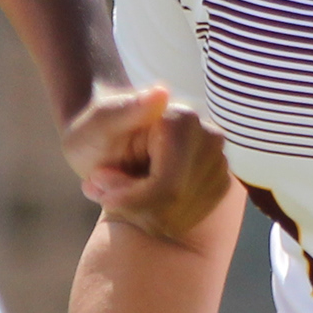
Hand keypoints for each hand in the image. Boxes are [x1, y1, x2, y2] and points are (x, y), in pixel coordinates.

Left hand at [68, 83, 230, 239]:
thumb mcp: (97, 124)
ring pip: (182, 215)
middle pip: (175, 203)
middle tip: (102, 189)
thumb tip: (161, 94)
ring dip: (141, 213)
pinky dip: (157, 218)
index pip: (167, 184)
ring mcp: (218, 161)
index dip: (129, 197)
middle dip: (133, 206)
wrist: (107, 141)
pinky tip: (136, 199)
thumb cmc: (94, 131)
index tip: (97, 184)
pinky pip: (190, 218)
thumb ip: (124, 111)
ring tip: (114, 191)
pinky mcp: (219, 183)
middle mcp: (209, 138)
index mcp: (184, 119)